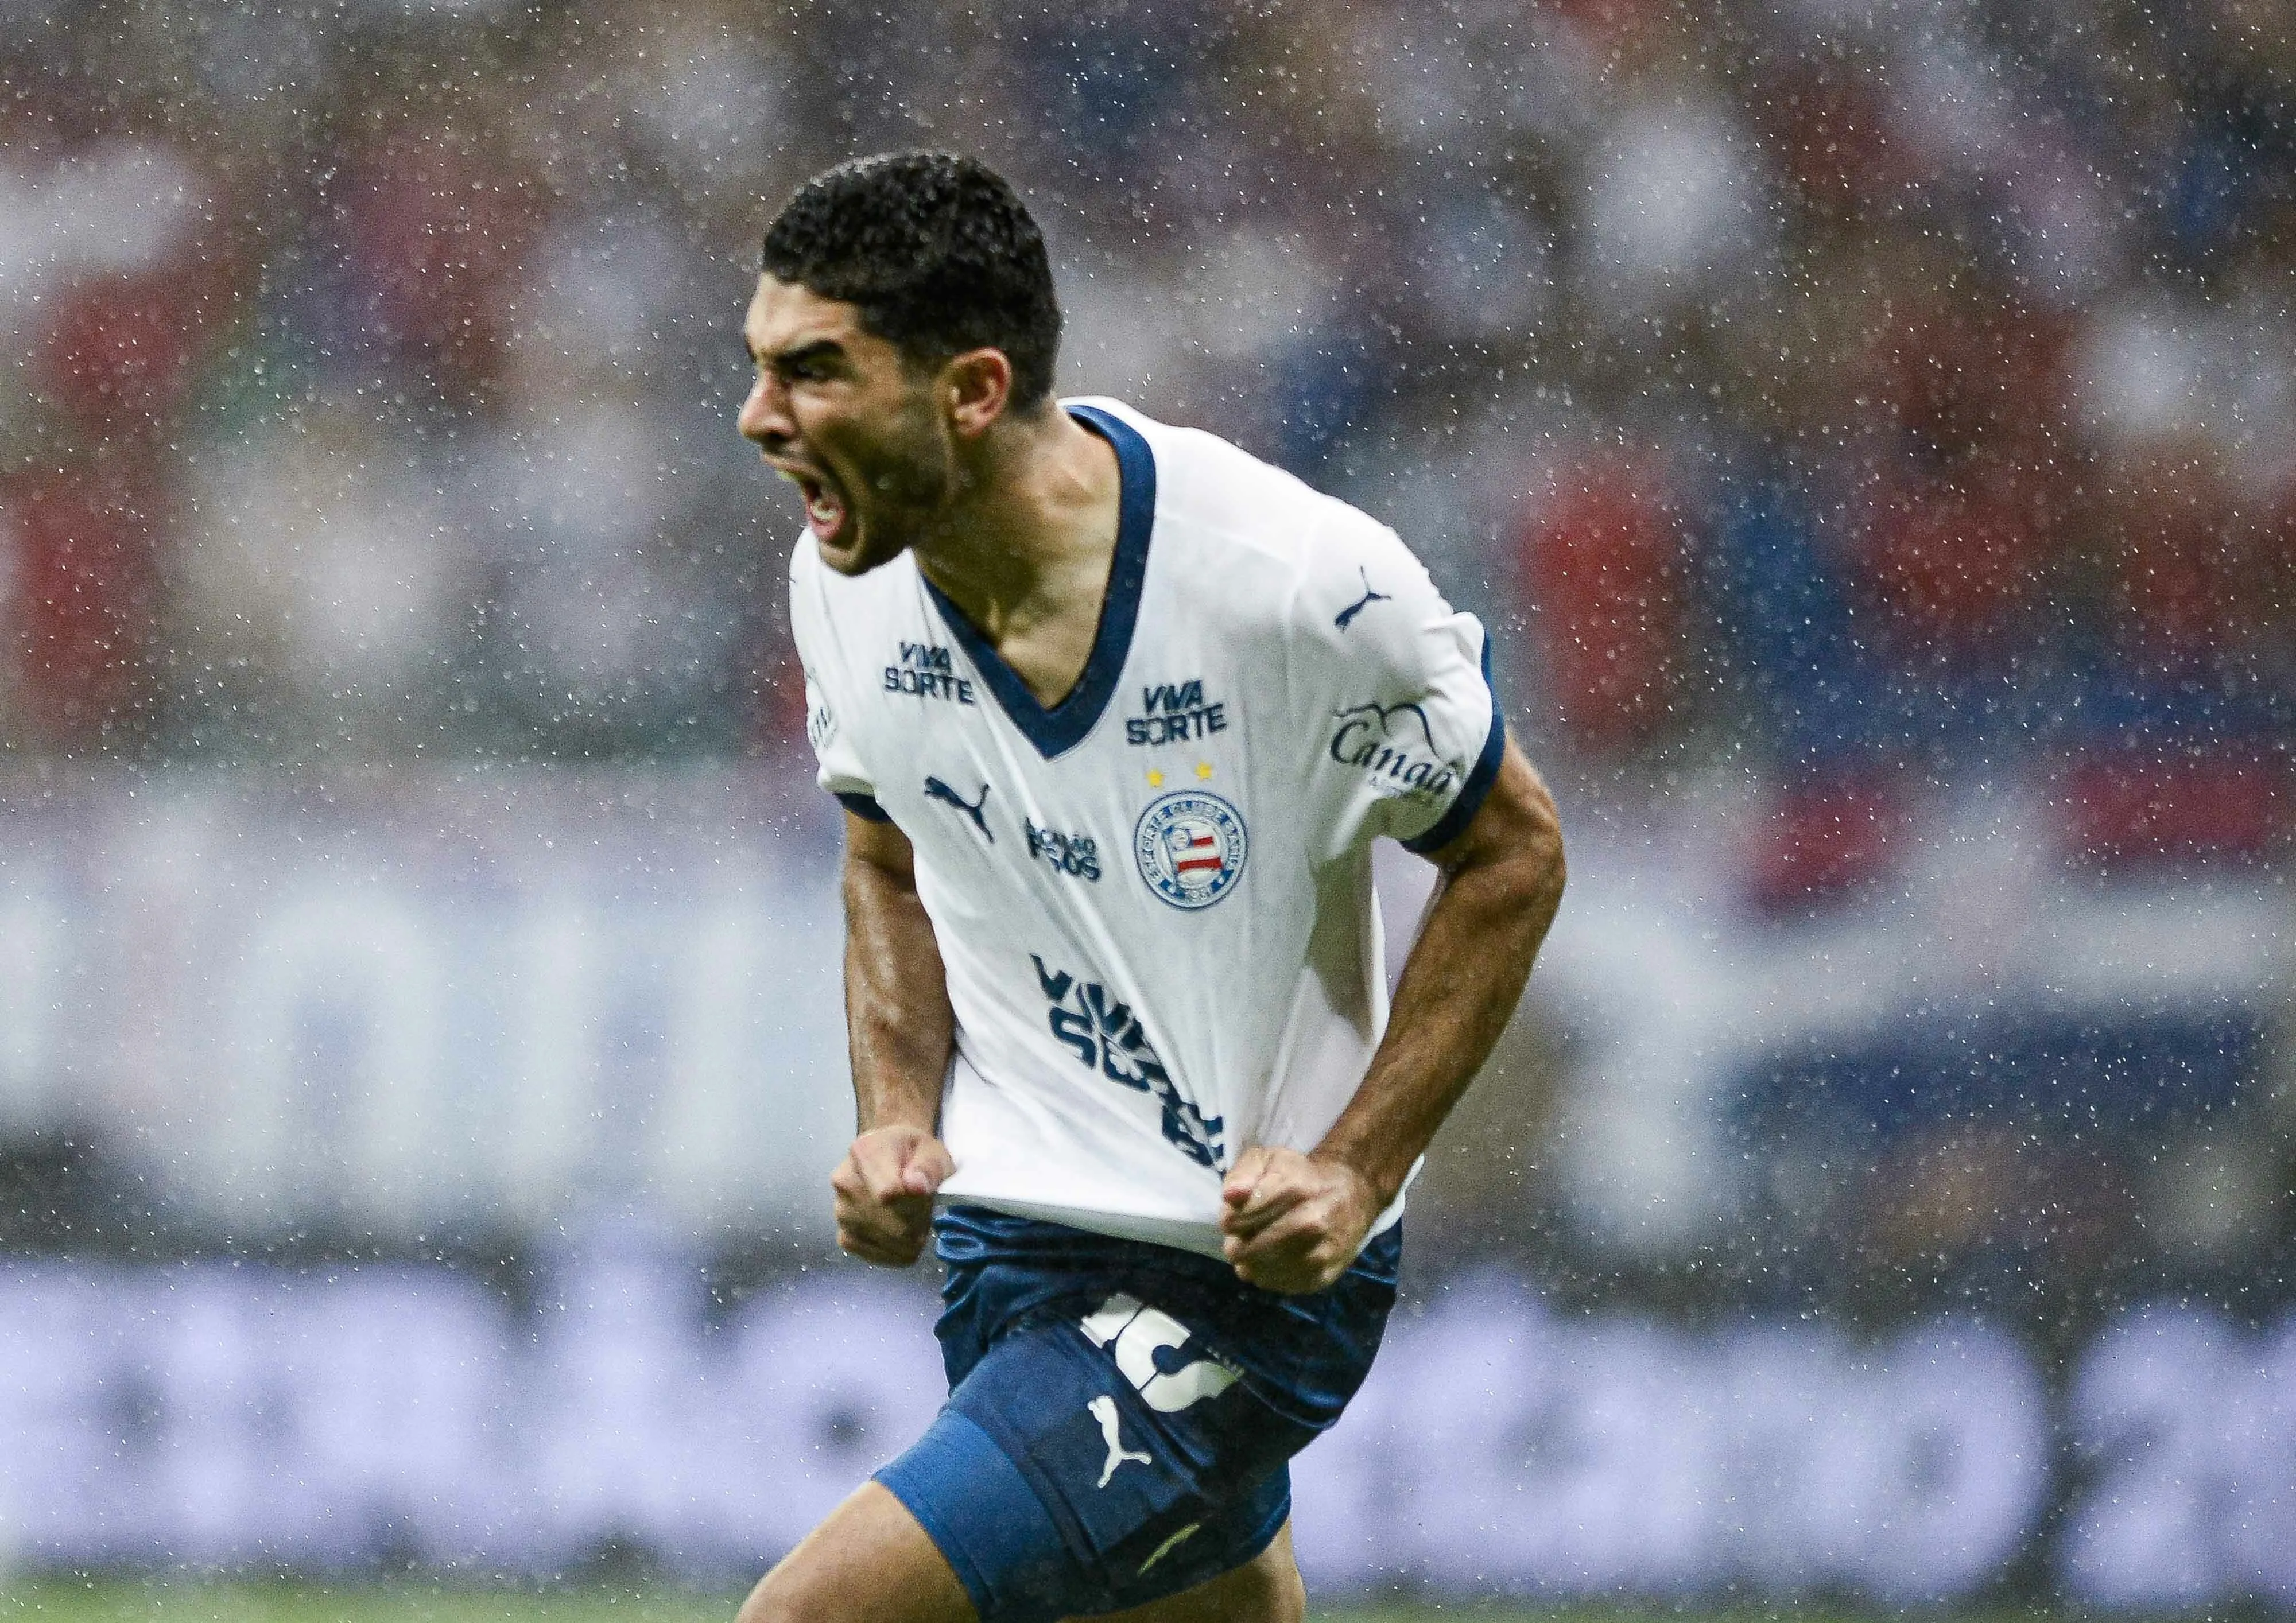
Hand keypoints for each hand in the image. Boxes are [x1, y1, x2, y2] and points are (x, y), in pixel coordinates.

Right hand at [830, 1125, 954, 1266]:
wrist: (891, 1156)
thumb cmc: (913, 1153)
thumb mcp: (931, 1150)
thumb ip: (929, 1167)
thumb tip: (916, 1187)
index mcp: (864, 1152)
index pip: (890, 1193)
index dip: (916, 1203)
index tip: (927, 1196)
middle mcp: (844, 1182)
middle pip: (891, 1223)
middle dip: (917, 1222)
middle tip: (924, 1207)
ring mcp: (841, 1212)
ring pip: (886, 1242)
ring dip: (909, 1238)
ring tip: (912, 1216)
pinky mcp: (844, 1236)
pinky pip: (877, 1254)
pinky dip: (896, 1251)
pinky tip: (902, 1234)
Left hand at [1219, 1146, 1378, 1293]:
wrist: (1350, 1197)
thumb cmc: (1301, 1176)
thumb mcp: (1268, 1159)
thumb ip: (1243, 1173)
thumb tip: (1231, 1196)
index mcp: (1295, 1189)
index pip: (1234, 1219)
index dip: (1229, 1216)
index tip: (1239, 1211)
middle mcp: (1310, 1224)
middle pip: (1243, 1249)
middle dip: (1236, 1241)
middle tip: (1246, 1231)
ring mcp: (1318, 1254)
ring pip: (1257, 1272)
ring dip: (1250, 1260)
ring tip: (1260, 1243)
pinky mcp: (1321, 1277)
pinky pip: (1276, 1285)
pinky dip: (1268, 1274)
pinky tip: (1275, 1258)